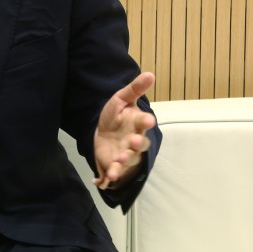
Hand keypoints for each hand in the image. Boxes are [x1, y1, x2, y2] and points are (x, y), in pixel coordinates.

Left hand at [93, 72, 155, 189]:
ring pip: (130, 159)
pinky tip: (107, 177)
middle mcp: (135, 140)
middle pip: (141, 144)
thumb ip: (134, 89)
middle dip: (137, 144)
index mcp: (137, 123)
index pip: (144, 122)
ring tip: (119, 159)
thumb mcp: (121, 99)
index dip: (145, 122)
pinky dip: (113, 175)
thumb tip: (150, 73)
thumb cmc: (116, 116)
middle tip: (133, 141)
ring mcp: (127, 154)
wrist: (102, 131)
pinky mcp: (116, 164)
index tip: (148, 120)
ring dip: (125, 160)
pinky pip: (117, 171)